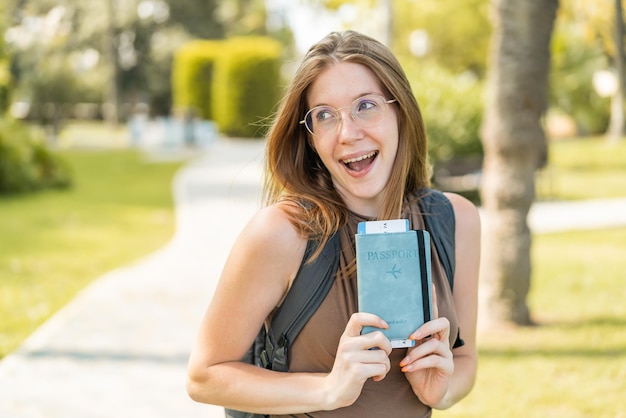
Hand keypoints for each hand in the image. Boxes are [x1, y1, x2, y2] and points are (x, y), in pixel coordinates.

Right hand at [324, 312, 392, 408]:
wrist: (334, 390)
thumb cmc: (348, 368)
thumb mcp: (349, 350)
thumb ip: (361, 339)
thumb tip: (384, 330)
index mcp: (346, 337)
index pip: (358, 318)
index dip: (374, 319)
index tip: (385, 326)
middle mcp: (347, 345)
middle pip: (379, 337)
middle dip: (387, 348)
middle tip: (383, 355)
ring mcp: (351, 358)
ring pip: (383, 355)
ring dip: (386, 365)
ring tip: (377, 369)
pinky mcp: (357, 371)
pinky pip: (382, 368)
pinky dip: (382, 374)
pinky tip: (375, 377)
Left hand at [400, 285, 453, 406]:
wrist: (425, 392)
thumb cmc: (414, 368)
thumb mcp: (405, 351)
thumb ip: (401, 338)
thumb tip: (384, 322)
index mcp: (430, 334)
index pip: (432, 313)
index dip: (431, 299)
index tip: (428, 284)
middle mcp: (441, 341)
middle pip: (442, 323)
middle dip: (427, 326)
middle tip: (412, 335)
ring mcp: (446, 354)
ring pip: (436, 344)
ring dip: (417, 352)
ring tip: (404, 361)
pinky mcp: (447, 367)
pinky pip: (435, 360)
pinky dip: (419, 363)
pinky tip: (408, 368)